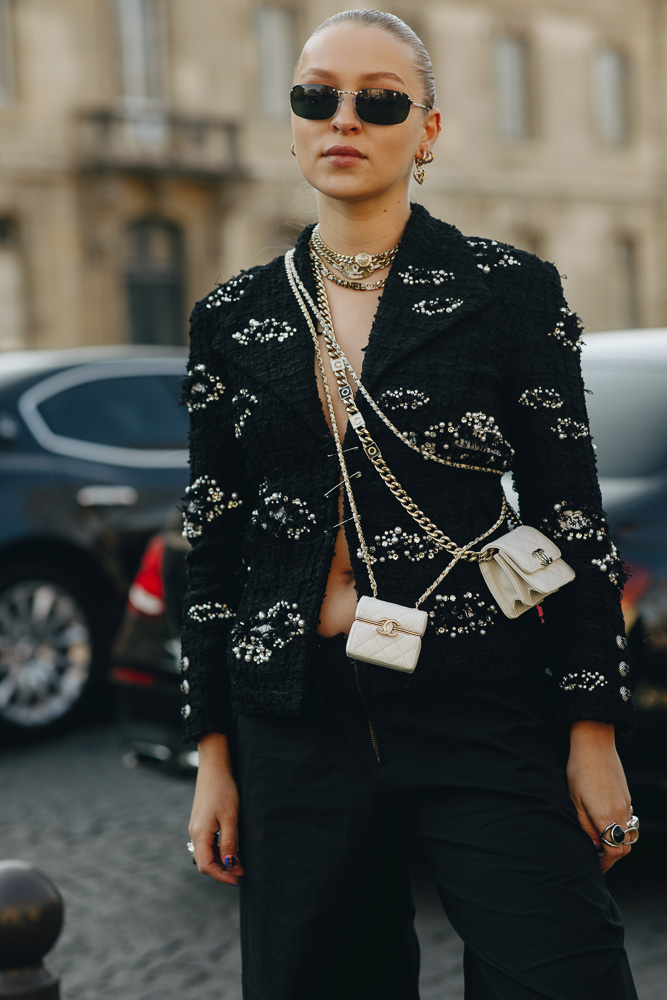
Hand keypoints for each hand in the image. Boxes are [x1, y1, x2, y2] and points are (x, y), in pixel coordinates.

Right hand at [188, 733, 244, 885]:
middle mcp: (195, 833)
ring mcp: (197, 827)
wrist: (214, 769)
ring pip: (207, 853)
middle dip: (223, 870)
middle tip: (242, 871)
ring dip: (222, 860)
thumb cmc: (223, 791)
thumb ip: (228, 843)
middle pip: (205, 862)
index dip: (221, 876)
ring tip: (240, 861)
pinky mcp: (201, 822)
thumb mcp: (230, 818)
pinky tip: (232, 849)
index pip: (206, 865)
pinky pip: (208, 843)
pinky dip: (219, 850)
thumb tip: (228, 864)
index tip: (237, 879)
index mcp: (200, 834)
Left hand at [567, 721, 632, 873]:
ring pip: (627, 833)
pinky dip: (618, 828)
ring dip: (616, 842)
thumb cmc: (579, 771)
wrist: (594, 744)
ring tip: (600, 842)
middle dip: (611, 856)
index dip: (605, 863)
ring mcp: (626, 804)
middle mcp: (621, 813)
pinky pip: (626, 819)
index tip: (595, 866)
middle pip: (623, 846)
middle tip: (596, 858)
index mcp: (607, 816)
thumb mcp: (575, 801)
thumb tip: (593, 847)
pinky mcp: (626, 796)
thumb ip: (585, 827)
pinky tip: (604, 823)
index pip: (613, 851)